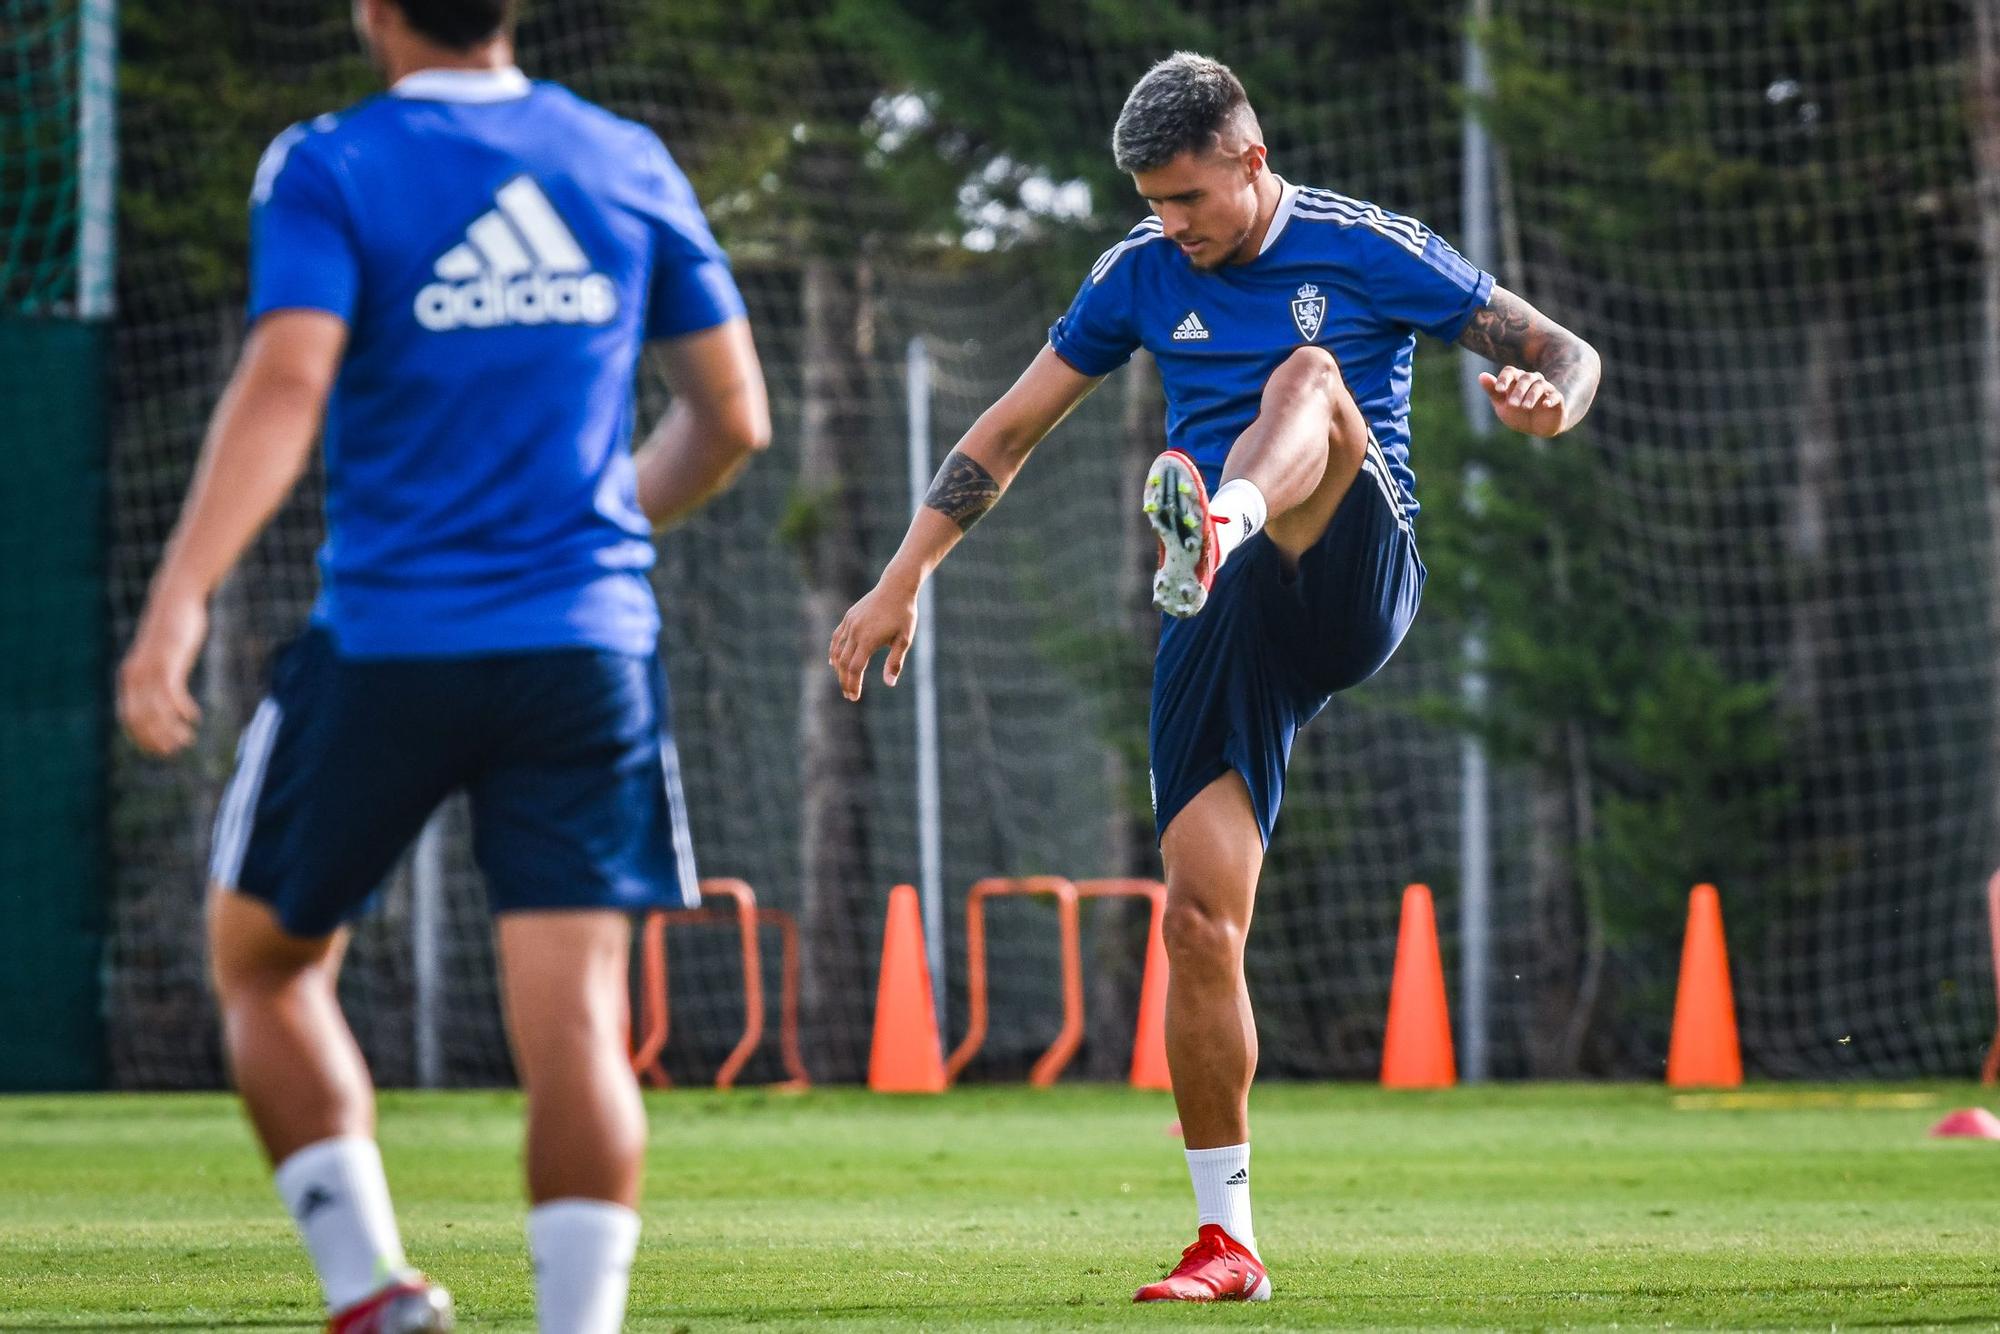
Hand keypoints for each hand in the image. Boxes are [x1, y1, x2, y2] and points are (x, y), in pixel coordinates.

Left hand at [117, 584, 207, 756]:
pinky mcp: (168, 662)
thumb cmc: (170, 630)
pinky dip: (182, 709)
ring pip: (156, 711)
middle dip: (156, 739)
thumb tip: (162, 696)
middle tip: (174, 750)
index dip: (142, 739)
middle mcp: (135, 677)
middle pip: (140, 719)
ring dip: (171, 730)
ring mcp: (150, 670)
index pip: (128, 719)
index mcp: (129, 678)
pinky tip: (194, 717)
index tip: (159, 751)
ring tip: (186, 739)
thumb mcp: (159, 657)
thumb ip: (157, 676)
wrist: (174, 601)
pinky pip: (172, 694)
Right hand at [828, 576, 919, 701]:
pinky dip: (834, 651)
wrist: (896, 587)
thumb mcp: (904, 639)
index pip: (855, 668)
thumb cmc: (904, 614)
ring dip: (838, 669)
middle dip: (845, 681)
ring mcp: (850, 624)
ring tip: (843, 681)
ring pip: (837, 651)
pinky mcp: (849, 617)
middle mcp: (856, 632)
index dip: (853, 684)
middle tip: (849, 695)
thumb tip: (889, 683)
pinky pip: (837, 637)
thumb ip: (895, 662)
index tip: (854, 697)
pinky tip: (834, 662)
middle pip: (844, 663)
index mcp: (869, 640)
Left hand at [1478, 366, 1566, 437]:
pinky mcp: (1557, 399)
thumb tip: (1481, 375)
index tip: (1499, 390)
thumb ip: (1493, 391)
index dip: (1504, 378)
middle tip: (1512, 404)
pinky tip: (1545, 404)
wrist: (1536, 428)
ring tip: (1524, 407)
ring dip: (1531, 395)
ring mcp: (1546, 389)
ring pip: (1539, 385)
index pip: (1511, 371)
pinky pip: (1555, 395)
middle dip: (1518, 390)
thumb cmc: (1517, 413)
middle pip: (1525, 377)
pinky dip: (1550, 399)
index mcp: (1517, 380)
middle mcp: (1532, 381)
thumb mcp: (1502, 404)